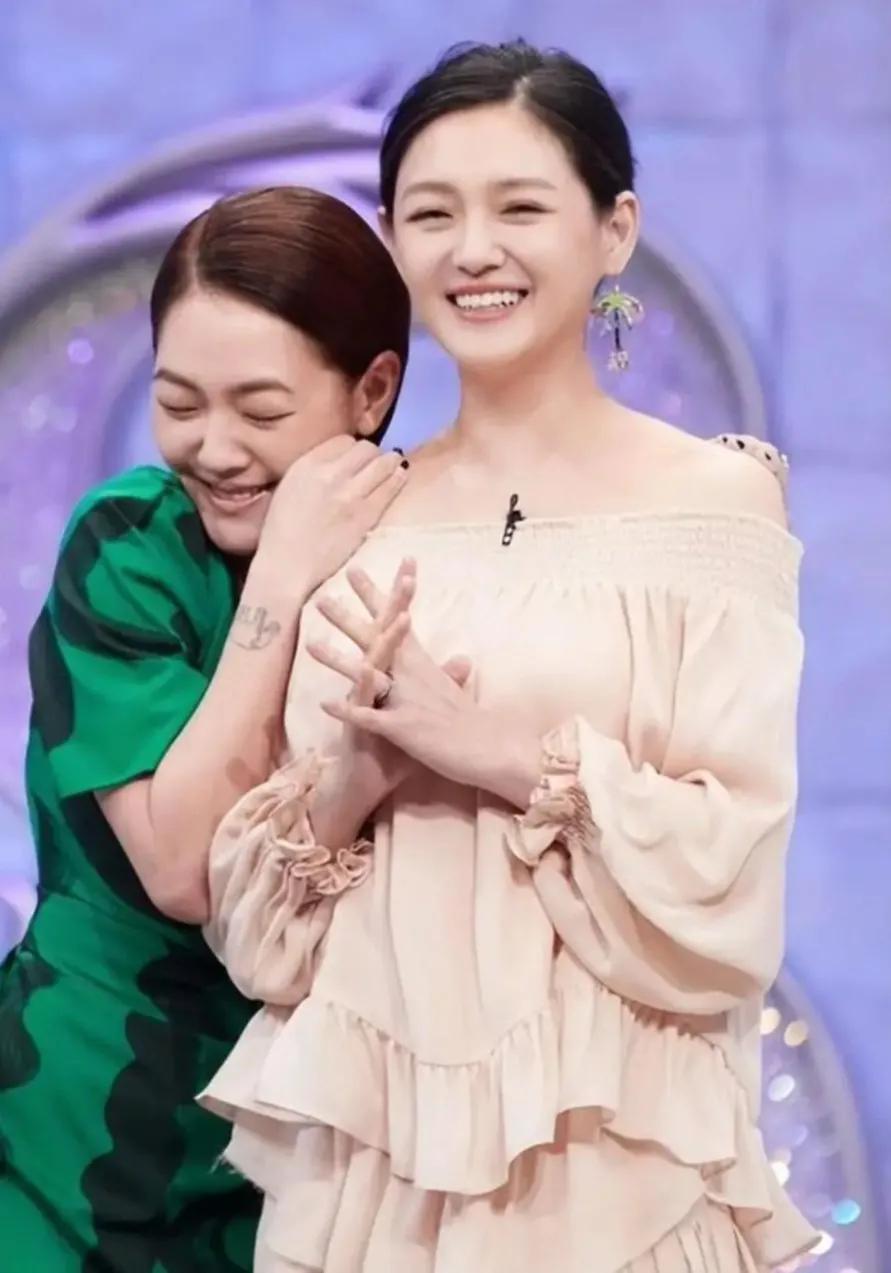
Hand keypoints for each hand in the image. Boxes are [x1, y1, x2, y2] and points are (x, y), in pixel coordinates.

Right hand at [254, 436, 407, 596]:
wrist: (287, 565)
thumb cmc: (281, 531)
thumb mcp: (288, 487)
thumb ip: (312, 471)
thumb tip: (336, 463)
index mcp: (307, 464)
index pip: (343, 441)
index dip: (352, 449)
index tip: (355, 458)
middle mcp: (330, 473)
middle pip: (366, 449)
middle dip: (373, 454)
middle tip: (376, 463)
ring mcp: (351, 494)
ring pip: (383, 464)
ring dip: (391, 462)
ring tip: (395, 465)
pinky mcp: (366, 514)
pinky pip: (390, 488)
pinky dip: (397, 480)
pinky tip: (400, 478)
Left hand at [313, 561, 538, 807]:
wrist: (488, 748)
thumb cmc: (469, 722)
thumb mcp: (457, 692)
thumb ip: (450, 674)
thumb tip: (461, 660)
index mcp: (420, 664)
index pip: (394, 621)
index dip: (375, 595)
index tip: (355, 570)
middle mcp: (411, 675)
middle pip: (375, 640)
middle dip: (348, 619)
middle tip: (322, 599)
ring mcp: (406, 699)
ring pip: (367, 675)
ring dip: (338, 660)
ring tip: (311, 646)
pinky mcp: (403, 727)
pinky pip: (370, 717)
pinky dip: (348, 709)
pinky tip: (325, 703)